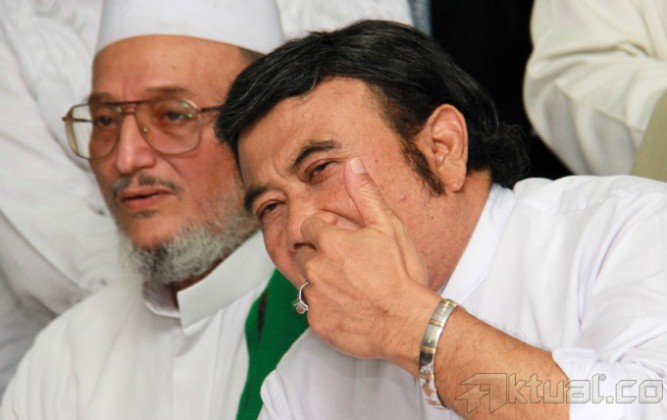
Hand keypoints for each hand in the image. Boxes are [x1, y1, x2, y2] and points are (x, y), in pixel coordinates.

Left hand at [296, 157, 439, 367]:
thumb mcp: (389, 227)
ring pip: (307, 283)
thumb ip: (366, 195)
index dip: (324, 230)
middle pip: (302, 254)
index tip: (341, 238)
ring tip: (351, 288)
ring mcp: (315, 298)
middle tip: (348, 265)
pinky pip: (314, 311)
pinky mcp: (318, 323)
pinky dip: (327, 308)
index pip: (308, 226)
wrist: (408, 324)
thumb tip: (353, 164)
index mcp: (329, 243)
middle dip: (318, 255)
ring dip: (322, 282)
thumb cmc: (402, 276)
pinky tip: (350, 308)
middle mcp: (316, 269)